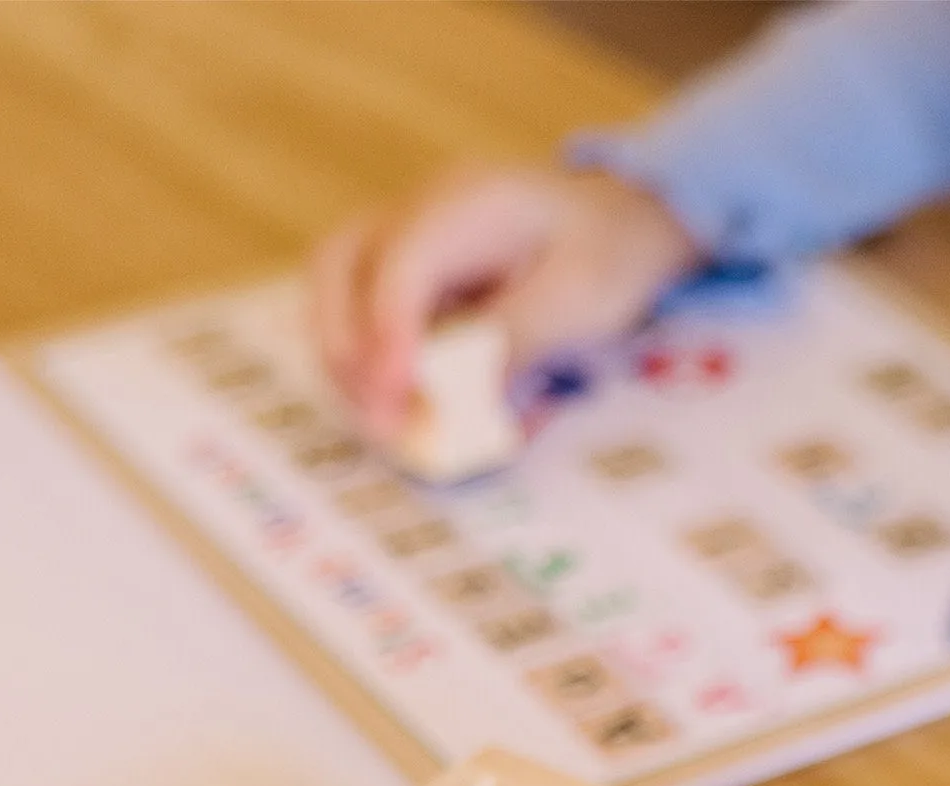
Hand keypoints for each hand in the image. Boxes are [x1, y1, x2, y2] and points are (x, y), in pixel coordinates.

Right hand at [308, 164, 700, 441]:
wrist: (614, 220)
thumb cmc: (605, 254)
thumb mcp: (579, 299)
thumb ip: (516, 339)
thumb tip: (461, 394)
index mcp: (469, 202)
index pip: (403, 264)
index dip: (390, 334)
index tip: (395, 396)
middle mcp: (419, 209)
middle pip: (338, 262)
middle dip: (345, 346)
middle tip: (378, 419)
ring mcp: (404, 233)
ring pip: (335, 283)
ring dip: (344, 354)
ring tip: (380, 419)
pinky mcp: (405, 269)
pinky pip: (359, 305)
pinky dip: (363, 354)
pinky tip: (392, 401)